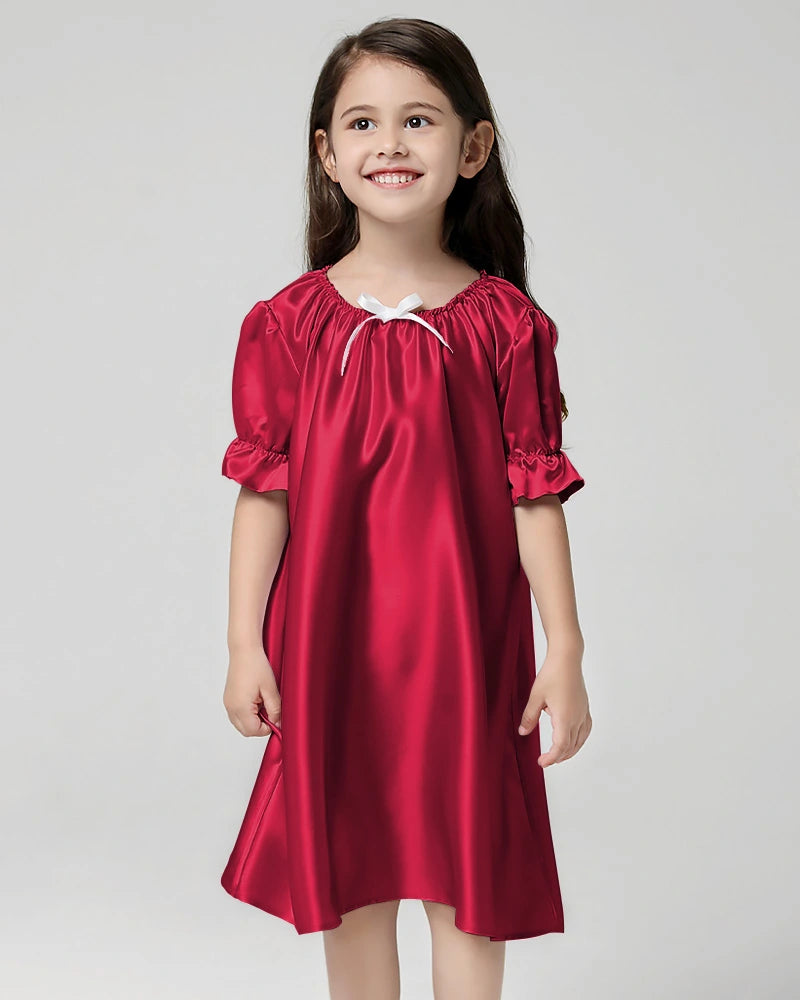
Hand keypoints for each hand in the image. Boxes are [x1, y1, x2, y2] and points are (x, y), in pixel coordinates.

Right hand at [223, 645, 281, 736]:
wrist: (244, 650)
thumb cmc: (255, 665)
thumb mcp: (270, 689)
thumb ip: (275, 709)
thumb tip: (278, 723)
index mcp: (240, 707)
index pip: (253, 731)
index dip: (267, 728)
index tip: (276, 718)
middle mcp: (231, 707)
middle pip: (246, 730)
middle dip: (260, 726)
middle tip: (271, 712)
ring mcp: (228, 703)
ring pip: (241, 723)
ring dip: (253, 720)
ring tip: (263, 703)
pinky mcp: (228, 698)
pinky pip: (237, 714)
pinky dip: (247, 713)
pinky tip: (256, 700)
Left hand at [517, 650, 591, 766]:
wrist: (567, 658)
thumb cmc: (552, 674)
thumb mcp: (535, 697)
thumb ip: (529, 717)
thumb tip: (523, 732)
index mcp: (565, 718)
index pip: (560, 747)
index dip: (551, 758)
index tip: (541, 762)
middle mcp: (577, 718)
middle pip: (571, 746)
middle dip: (558, 756)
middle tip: (546, 760)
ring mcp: (583, 713)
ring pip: (580, 740)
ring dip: (570, 750)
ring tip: (559, 755)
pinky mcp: (585, 707)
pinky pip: (586, 730)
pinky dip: (580, 739)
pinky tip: (574, 739)